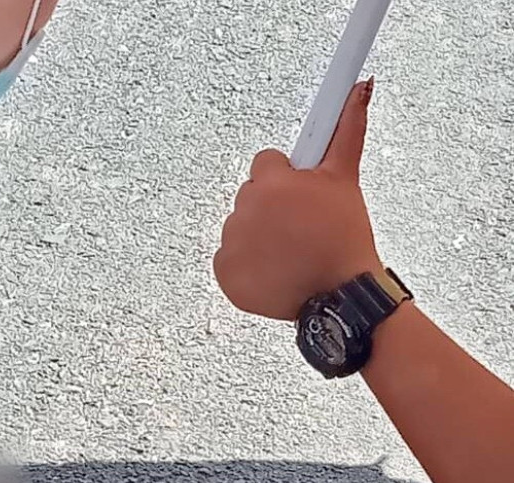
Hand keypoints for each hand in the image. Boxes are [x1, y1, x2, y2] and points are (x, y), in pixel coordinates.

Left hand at [215, 79, 383, 319]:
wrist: (340, 294)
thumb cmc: (344, 237)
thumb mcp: (345, 179)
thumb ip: (347, 129)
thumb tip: (359, 87)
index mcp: (271, 184)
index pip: (265, 164)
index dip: (287, 180)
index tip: (301, 198)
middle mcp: (244, 210)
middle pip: (251, 195)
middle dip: (273, 207)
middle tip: (301, 227)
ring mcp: (231, 243)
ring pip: (239, 225)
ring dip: (260, 234)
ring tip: (291, 249)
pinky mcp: (224, 272)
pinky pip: (229, 257)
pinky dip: (248, 263)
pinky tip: (275, 268)